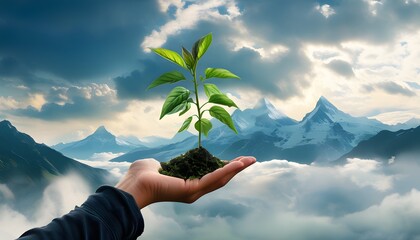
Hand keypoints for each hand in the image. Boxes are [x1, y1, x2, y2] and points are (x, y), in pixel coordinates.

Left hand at [115, 156, 255, 207]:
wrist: (134, 184)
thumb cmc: (143, 174)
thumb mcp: (162, 166)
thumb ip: (169, 165)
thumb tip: (162, 163)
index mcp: (188, 184)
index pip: (211, 175)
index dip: (226, 167)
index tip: (237, 160)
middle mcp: (194, 190)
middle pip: (220, 178)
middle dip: (236, 168)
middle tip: (251, 159)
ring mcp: (194, 191)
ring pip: (220, 178)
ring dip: (236, 169)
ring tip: (249, 160)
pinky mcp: (192, 189)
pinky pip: (214, 178)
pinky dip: (228, 170)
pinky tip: (238, 164)